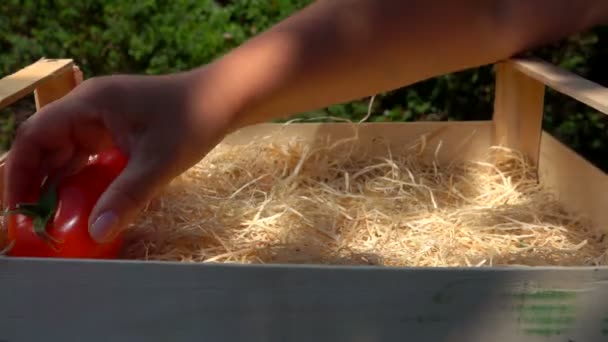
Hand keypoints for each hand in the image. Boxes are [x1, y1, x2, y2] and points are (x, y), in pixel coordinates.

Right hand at [3, 68, 231, 242]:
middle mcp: (88, 108)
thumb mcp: (159, 162)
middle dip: (37, 183)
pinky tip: (82, 204)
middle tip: (34, 223)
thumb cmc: (193, 120)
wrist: (224, 99)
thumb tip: (97, 232)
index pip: (34, 135)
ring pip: (66, 152)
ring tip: (52, 220)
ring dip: (59, 184)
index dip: (20, 172)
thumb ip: (128, 196)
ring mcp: (102, 118)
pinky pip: (88, 155)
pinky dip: (82, 179)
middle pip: (46, 145)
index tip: (18, 209)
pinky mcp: (117, 130)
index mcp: (88, 104)